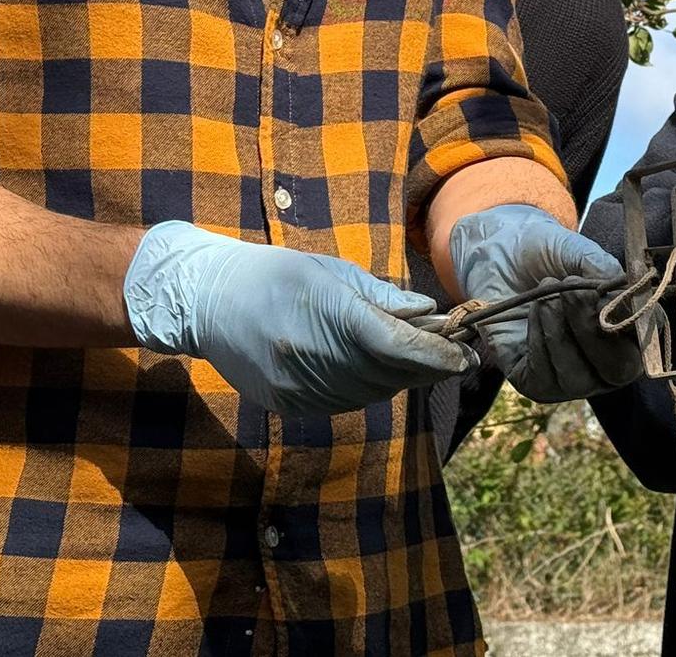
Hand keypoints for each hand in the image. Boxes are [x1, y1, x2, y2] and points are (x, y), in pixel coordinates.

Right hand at [123, 222, 475, 415]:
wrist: (209, 301)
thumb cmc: (277, 275)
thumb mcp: (330, 270)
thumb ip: (380, 295)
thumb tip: (427, 312)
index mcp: (327, 314)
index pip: (396, 345)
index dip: (436, 355)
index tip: (466, 356)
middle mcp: (313, 356)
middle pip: (389, 374)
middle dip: (427, 366)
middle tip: (456, 354)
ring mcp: (299, 386)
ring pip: (371, 393)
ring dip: (400, 379)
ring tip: (418, 358)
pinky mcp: (289, 404)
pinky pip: (345, 402)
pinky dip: (369, 388)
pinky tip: (375, 369)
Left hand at [448, 204, 641, 402]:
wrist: (498, 256)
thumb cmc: (547, 254)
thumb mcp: (576, 250)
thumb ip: (602, 268)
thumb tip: (624, 289)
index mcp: (630, 331)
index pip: (648, 343)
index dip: (631, 323)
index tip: (606, 293)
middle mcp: (608, 361)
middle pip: (617, 370)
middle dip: (591, 330)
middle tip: (570, 289)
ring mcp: (575, 378)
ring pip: (577, 377)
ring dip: (559, 331)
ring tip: (545, 294)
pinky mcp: (538, 384)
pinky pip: (543, 379)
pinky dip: (538, 341)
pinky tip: (533, 312)